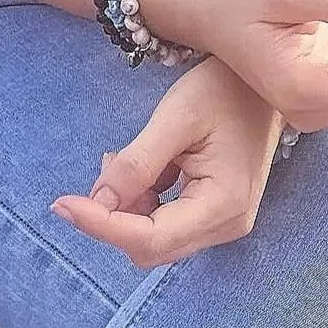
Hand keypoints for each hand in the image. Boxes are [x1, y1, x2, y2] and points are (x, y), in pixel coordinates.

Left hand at [51, 57, 282, 265]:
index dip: (102, 226)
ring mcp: (224, 223)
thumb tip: (97, 203)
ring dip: (129, 207)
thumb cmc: (225, 90)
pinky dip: (143, 202)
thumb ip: (136, 164)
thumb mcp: (175, 117)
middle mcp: (227, 225)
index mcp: (223, 204)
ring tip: (127, 157)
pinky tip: (146, 166)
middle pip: (151, 246)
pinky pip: (166, 224)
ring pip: (154, 238)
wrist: (264, 82)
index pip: (150, 238)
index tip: (63, 205)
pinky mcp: (215, 215)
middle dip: (116, 214)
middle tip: (107, 163)